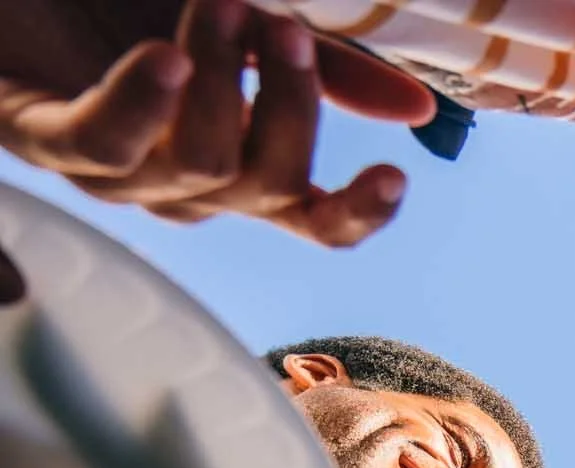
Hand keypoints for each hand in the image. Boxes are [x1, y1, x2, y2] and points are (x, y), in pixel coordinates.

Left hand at [0, 0, 432, 248]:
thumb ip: (327, 69)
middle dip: (289, 101)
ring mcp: (112, 172)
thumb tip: (418, 108)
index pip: (311, 221)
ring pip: (201, 163)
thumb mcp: (245, 33)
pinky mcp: (38, 138)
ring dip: (223, 79)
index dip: (355, 212)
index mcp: (234, 171)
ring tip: (227, 4)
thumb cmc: (127, 9)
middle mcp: (181, 187)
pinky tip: (167, 58)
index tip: (394, 172)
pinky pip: (101, 144)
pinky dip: (140, 103)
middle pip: (266, 182)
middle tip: (281, 24)